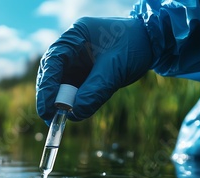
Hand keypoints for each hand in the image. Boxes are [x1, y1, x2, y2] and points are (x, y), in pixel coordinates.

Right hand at [36, 17, 152, 121]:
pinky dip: (72, 102)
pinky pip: (72, 90)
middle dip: (49, 97)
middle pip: (51, 74)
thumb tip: (75, 114)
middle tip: (50, 119)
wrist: (153, 44)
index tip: (47, 108)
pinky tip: (74, 112)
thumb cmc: (135, 46)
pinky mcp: (82, 74)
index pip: (52, 62)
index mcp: (75, 36)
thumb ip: (95, 90)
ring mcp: (75, 61)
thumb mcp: (115, 68)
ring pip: (60, 84)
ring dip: (60, 101)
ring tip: (61, 119)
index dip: (46, 86)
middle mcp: (70, 48)